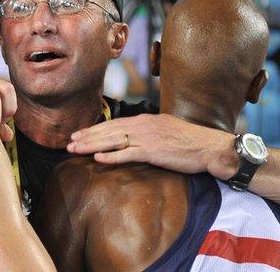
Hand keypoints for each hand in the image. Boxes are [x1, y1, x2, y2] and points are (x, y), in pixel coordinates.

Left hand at [67, 113, 238, 179]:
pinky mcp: (153, 151)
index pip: (114, 123)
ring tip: (75, 149)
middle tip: (69, 141)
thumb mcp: (166, 129)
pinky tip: (97, 159)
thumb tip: (134, 136)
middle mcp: (143, 125)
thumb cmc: (190, 141)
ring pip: (113, 140)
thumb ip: (148, 131)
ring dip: (92, 145)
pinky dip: (111, 156)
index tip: (79, 133)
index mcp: (145, 120)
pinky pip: (128, 154)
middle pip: (108, 130)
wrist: (210, 147)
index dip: (94, 129)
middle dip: (87, 136)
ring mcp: (147, 138)